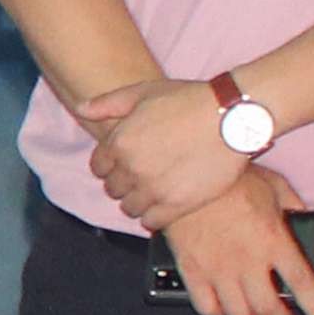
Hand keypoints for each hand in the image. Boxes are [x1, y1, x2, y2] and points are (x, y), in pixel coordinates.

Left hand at [72, 75, 246, 230]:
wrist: (234, 116)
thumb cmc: (190, 100)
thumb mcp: (144, 92)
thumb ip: (107, 103)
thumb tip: (80, 108)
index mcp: (119, 143)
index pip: (98, 168)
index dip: (110, 166)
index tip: (124, 164)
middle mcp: (132, 169)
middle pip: (114, 189)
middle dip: (124, 183)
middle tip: (142, 176)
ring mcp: (154, 189)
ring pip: (129, 208)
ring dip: (137, 201)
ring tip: (154, 191)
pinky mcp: (178, 204)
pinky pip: (152, 222)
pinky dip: (153, 217)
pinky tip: (165, 205)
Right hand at [159, 166, 313, 314]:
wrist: (187, 175)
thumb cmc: (230, 178)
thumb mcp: (273, 185)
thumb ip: (292, 204)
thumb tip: (301, 215)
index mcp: (275, 241)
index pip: (304, 286)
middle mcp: (249, 261)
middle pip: (269, 310)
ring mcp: (219, 269)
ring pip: (239, 314)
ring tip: (250, 310)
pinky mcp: (192, 270)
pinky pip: (206, 307)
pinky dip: (216, 312)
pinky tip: (220, 305)